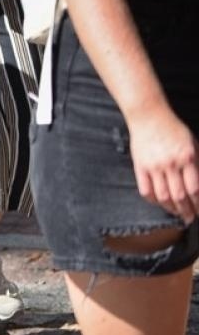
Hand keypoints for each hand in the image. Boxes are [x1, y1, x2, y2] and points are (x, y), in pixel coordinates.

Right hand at [129, 107, 198, 222]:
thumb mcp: (192, 144)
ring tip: (176, 213)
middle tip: (190, 218)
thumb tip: (198, 186)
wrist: (149, 116)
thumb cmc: (173, 129)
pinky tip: (159, 203)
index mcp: (187, 158)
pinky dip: (153, 200)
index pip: (194, 189)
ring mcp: (154, 166)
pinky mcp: (140, 166)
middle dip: (186, 210)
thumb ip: (197, 163)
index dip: (198, 203)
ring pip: (163, 196)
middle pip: (180, 195)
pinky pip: (146, 190)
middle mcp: (171, 164)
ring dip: (171, 209)